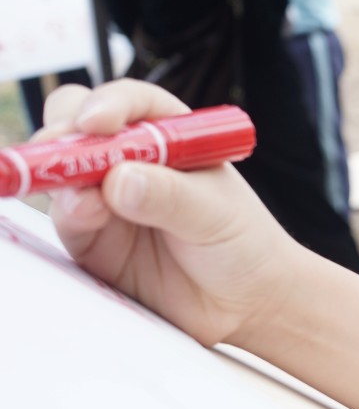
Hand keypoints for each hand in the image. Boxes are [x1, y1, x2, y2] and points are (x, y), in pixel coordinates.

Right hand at [39, 80, 312, 350]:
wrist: (247, 304)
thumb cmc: (244, 244)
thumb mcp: (216, 214)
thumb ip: (169, 196)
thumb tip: (118, 179)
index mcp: (169, 135)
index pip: (130, 103)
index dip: (109, 104)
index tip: (98, 122)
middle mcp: (130, 160)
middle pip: (76, 126)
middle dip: (64, 133)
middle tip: (63, 152)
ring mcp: (106, 198)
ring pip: (62, 172)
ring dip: (61, 177)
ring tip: (85, 199)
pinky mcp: (93, 238)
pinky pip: (67, 218)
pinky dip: (69, 213)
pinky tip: (85, 218)